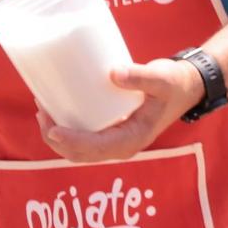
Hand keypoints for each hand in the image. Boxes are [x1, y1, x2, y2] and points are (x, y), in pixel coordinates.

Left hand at [35, 58, 205, 163]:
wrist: (185, 86)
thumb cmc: (174, 83)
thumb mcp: (162, 79)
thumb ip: (140, 76)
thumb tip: (113, 74)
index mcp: (132, 140)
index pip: (96, 149)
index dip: (71, 142)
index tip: (52, 128)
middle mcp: (121, 145)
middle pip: (80, 154)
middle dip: (56, 138)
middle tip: (42, 111)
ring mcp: (115, 140)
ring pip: (79, 149)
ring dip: (57, 136)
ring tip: (43, 109)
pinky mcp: (111, 130)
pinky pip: (84, 137)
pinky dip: (66, 129)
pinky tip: (55, 109)